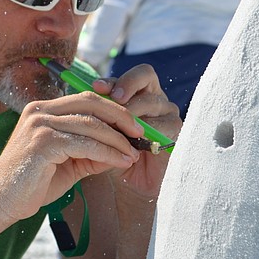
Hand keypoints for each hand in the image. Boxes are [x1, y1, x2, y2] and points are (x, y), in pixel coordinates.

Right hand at [0, 91, 149, 226]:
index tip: (134, 126)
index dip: (113, 109)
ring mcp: (39, 124)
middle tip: (141, 133)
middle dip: (121, 116)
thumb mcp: (67, 164)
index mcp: (42, 109)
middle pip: (91, 102)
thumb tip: (124, 150)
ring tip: (134, 153)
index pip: (85, 99)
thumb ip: (91, 152)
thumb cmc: (31, 185)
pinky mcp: (43, 142)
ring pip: (91, 123)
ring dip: (118, 139)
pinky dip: (108, 152)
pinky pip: (85, 144)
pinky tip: (122, 162)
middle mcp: (39, 110)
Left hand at [91, 64, 181, 201]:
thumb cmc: (116, 154)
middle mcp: (154, 96)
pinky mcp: (176, 128)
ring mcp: (168, 111)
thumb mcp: (105, 130)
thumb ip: (99, 112)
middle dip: (125, 86)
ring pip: (151, 100)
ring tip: (117, 126)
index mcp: (137, 92)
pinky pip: (162, 123)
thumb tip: (82, 93)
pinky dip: (145, 130)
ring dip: (132, 112)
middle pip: (145, 75)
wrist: (134, 184)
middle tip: (113, 99)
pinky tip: (132, 140)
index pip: (127, 74)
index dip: (114, 79)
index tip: (96, 88)